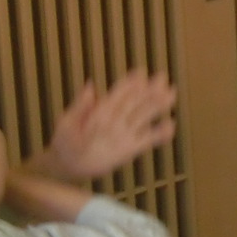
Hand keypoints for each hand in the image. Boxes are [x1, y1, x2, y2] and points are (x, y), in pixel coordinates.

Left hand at [40, 70, 177, 180]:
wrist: (67, 164)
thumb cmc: (64, 141)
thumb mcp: (67, 122)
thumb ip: (80, 106)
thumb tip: (91, 86)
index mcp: (100, 110)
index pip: (118, 93)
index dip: (129, 83)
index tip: (140, 72)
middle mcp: (116, 119)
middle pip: (135, 102)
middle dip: (149, 89)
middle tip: (163, 78)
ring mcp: (124, 133)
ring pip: (144, 117)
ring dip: (158, 106)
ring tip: (172, 95)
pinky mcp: (129, 149)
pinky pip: (146, 140)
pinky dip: (159, 135)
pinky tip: (171, 126)